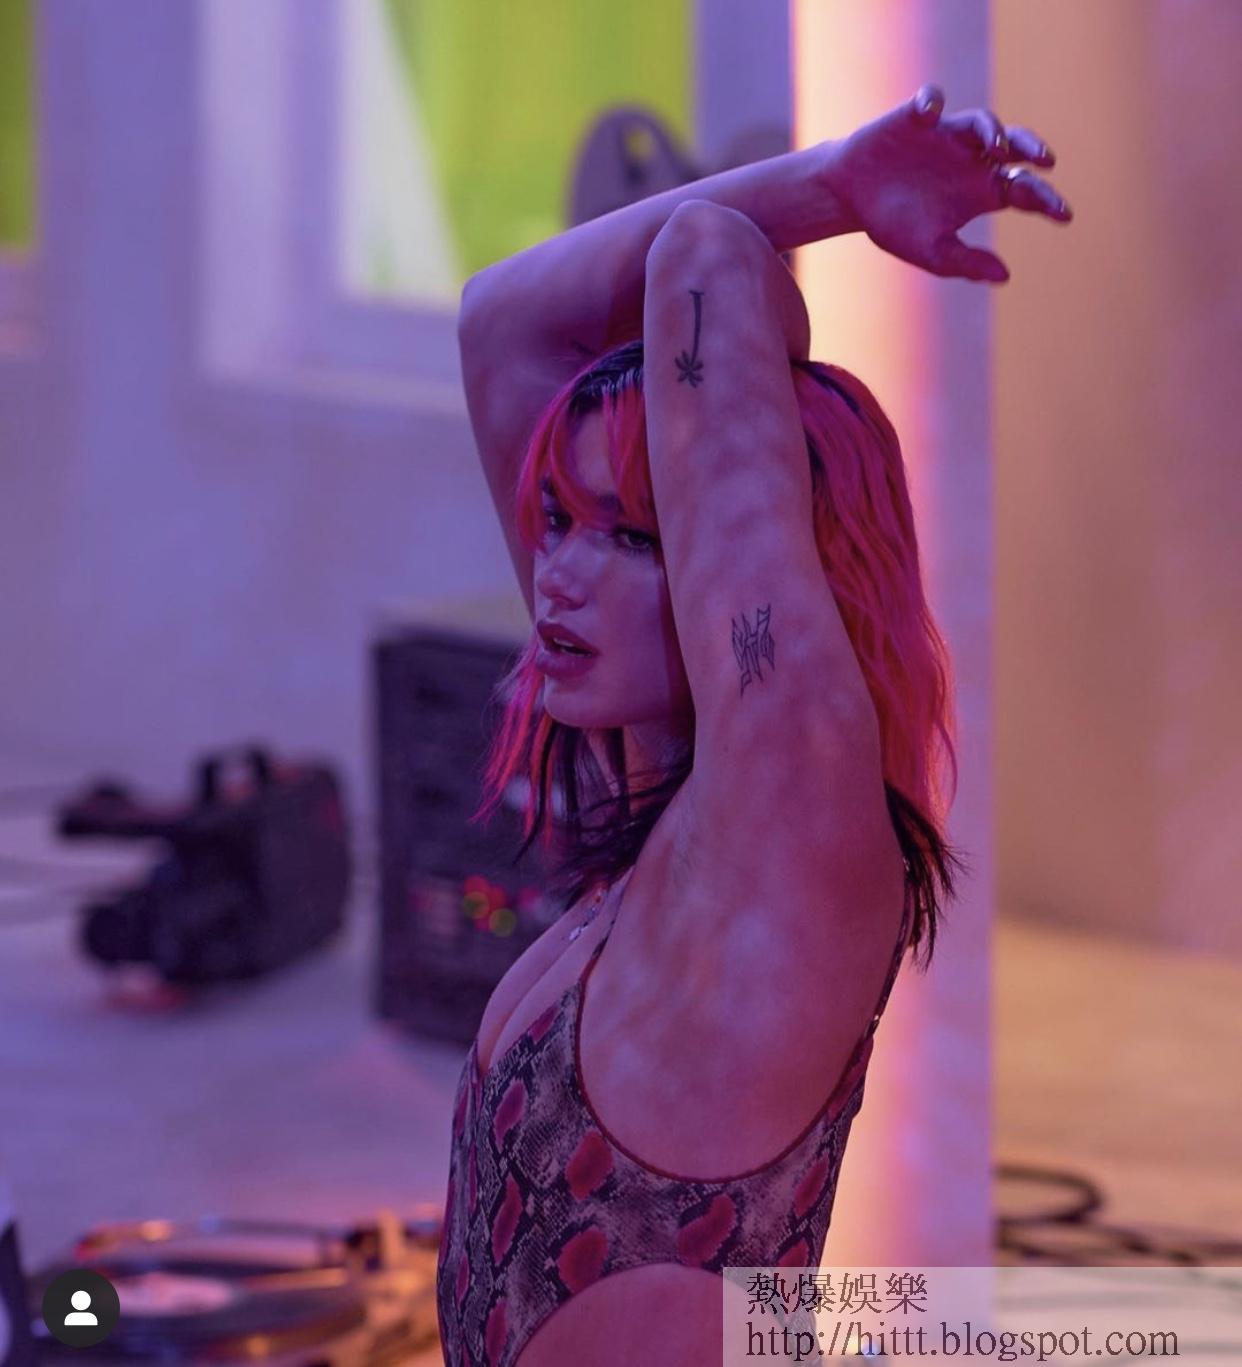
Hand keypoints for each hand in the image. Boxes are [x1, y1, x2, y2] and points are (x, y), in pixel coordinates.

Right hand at [828, 84, 1071, 282]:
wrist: (851, 197)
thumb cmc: (894, 224)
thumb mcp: (930, 252)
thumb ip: (966, 262)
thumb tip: (1005, 276)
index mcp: (981, 191)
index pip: (1023, 190)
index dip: (1046, 200)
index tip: (1064, 215)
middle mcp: (971, 159)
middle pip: (1015, 146)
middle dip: (1032, 149)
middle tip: (1046, 162)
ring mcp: (946, 135)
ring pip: (981, 123)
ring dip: (992, 131)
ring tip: (995, 148)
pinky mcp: (916, 117)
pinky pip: (930, 102)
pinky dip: (931, 104)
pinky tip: (928, 117)